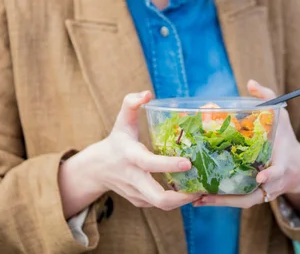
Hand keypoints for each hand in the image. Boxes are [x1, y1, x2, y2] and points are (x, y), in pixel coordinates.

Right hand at [59, 91, 199, 217]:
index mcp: (130, 157)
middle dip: (181, 197)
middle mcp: (133, 178)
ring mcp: (136, 193)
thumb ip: (131, 103)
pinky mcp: (140, 201)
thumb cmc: (116, 140)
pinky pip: (159, 204)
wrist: (97, 168)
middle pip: (157, 198)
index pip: (149, 164)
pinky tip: (190, 191)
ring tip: (202, 190)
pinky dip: (176, 201)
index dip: (169, 165)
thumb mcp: (122, 120)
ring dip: (183, 201)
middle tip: (202, 187)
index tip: (188, 163)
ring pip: (161, 205)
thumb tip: (148, 94)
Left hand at [193, 80, 299, 209]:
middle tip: (206, 194)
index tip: (262, 177)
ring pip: (242, 202)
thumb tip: (250, 82)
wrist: (296, 167)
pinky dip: (220, 201)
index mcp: (281, 163)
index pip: (278, 172)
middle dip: (229, 199)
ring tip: (196, 199)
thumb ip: (268, 99)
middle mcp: (272, 183)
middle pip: (252, 196)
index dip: (271, 175)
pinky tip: (199, 198)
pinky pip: (237, 201)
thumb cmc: (286, 139)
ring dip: (219, 202)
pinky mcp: (254, 195)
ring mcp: (263, 192)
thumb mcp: (281, 116)